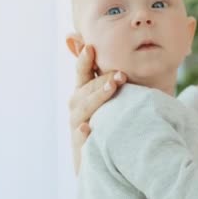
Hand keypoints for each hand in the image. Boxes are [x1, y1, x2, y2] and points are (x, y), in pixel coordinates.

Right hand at [68, 45, 126, 173]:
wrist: (100, 159)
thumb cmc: (105, 121)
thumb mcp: (103, 95)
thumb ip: (99, 72)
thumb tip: (80, 39)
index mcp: (82, 92)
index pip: (82, 72)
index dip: (84, 60)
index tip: (91, 48)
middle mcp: (76, 107)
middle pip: (85, 90)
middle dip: (102, 80)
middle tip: (120, 74)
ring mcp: (77, 126)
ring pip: (83, 110)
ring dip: (97, 98)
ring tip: (111, 88)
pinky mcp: (81, 147)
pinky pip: (81, 139)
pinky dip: (83, 133)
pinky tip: (87, 128)